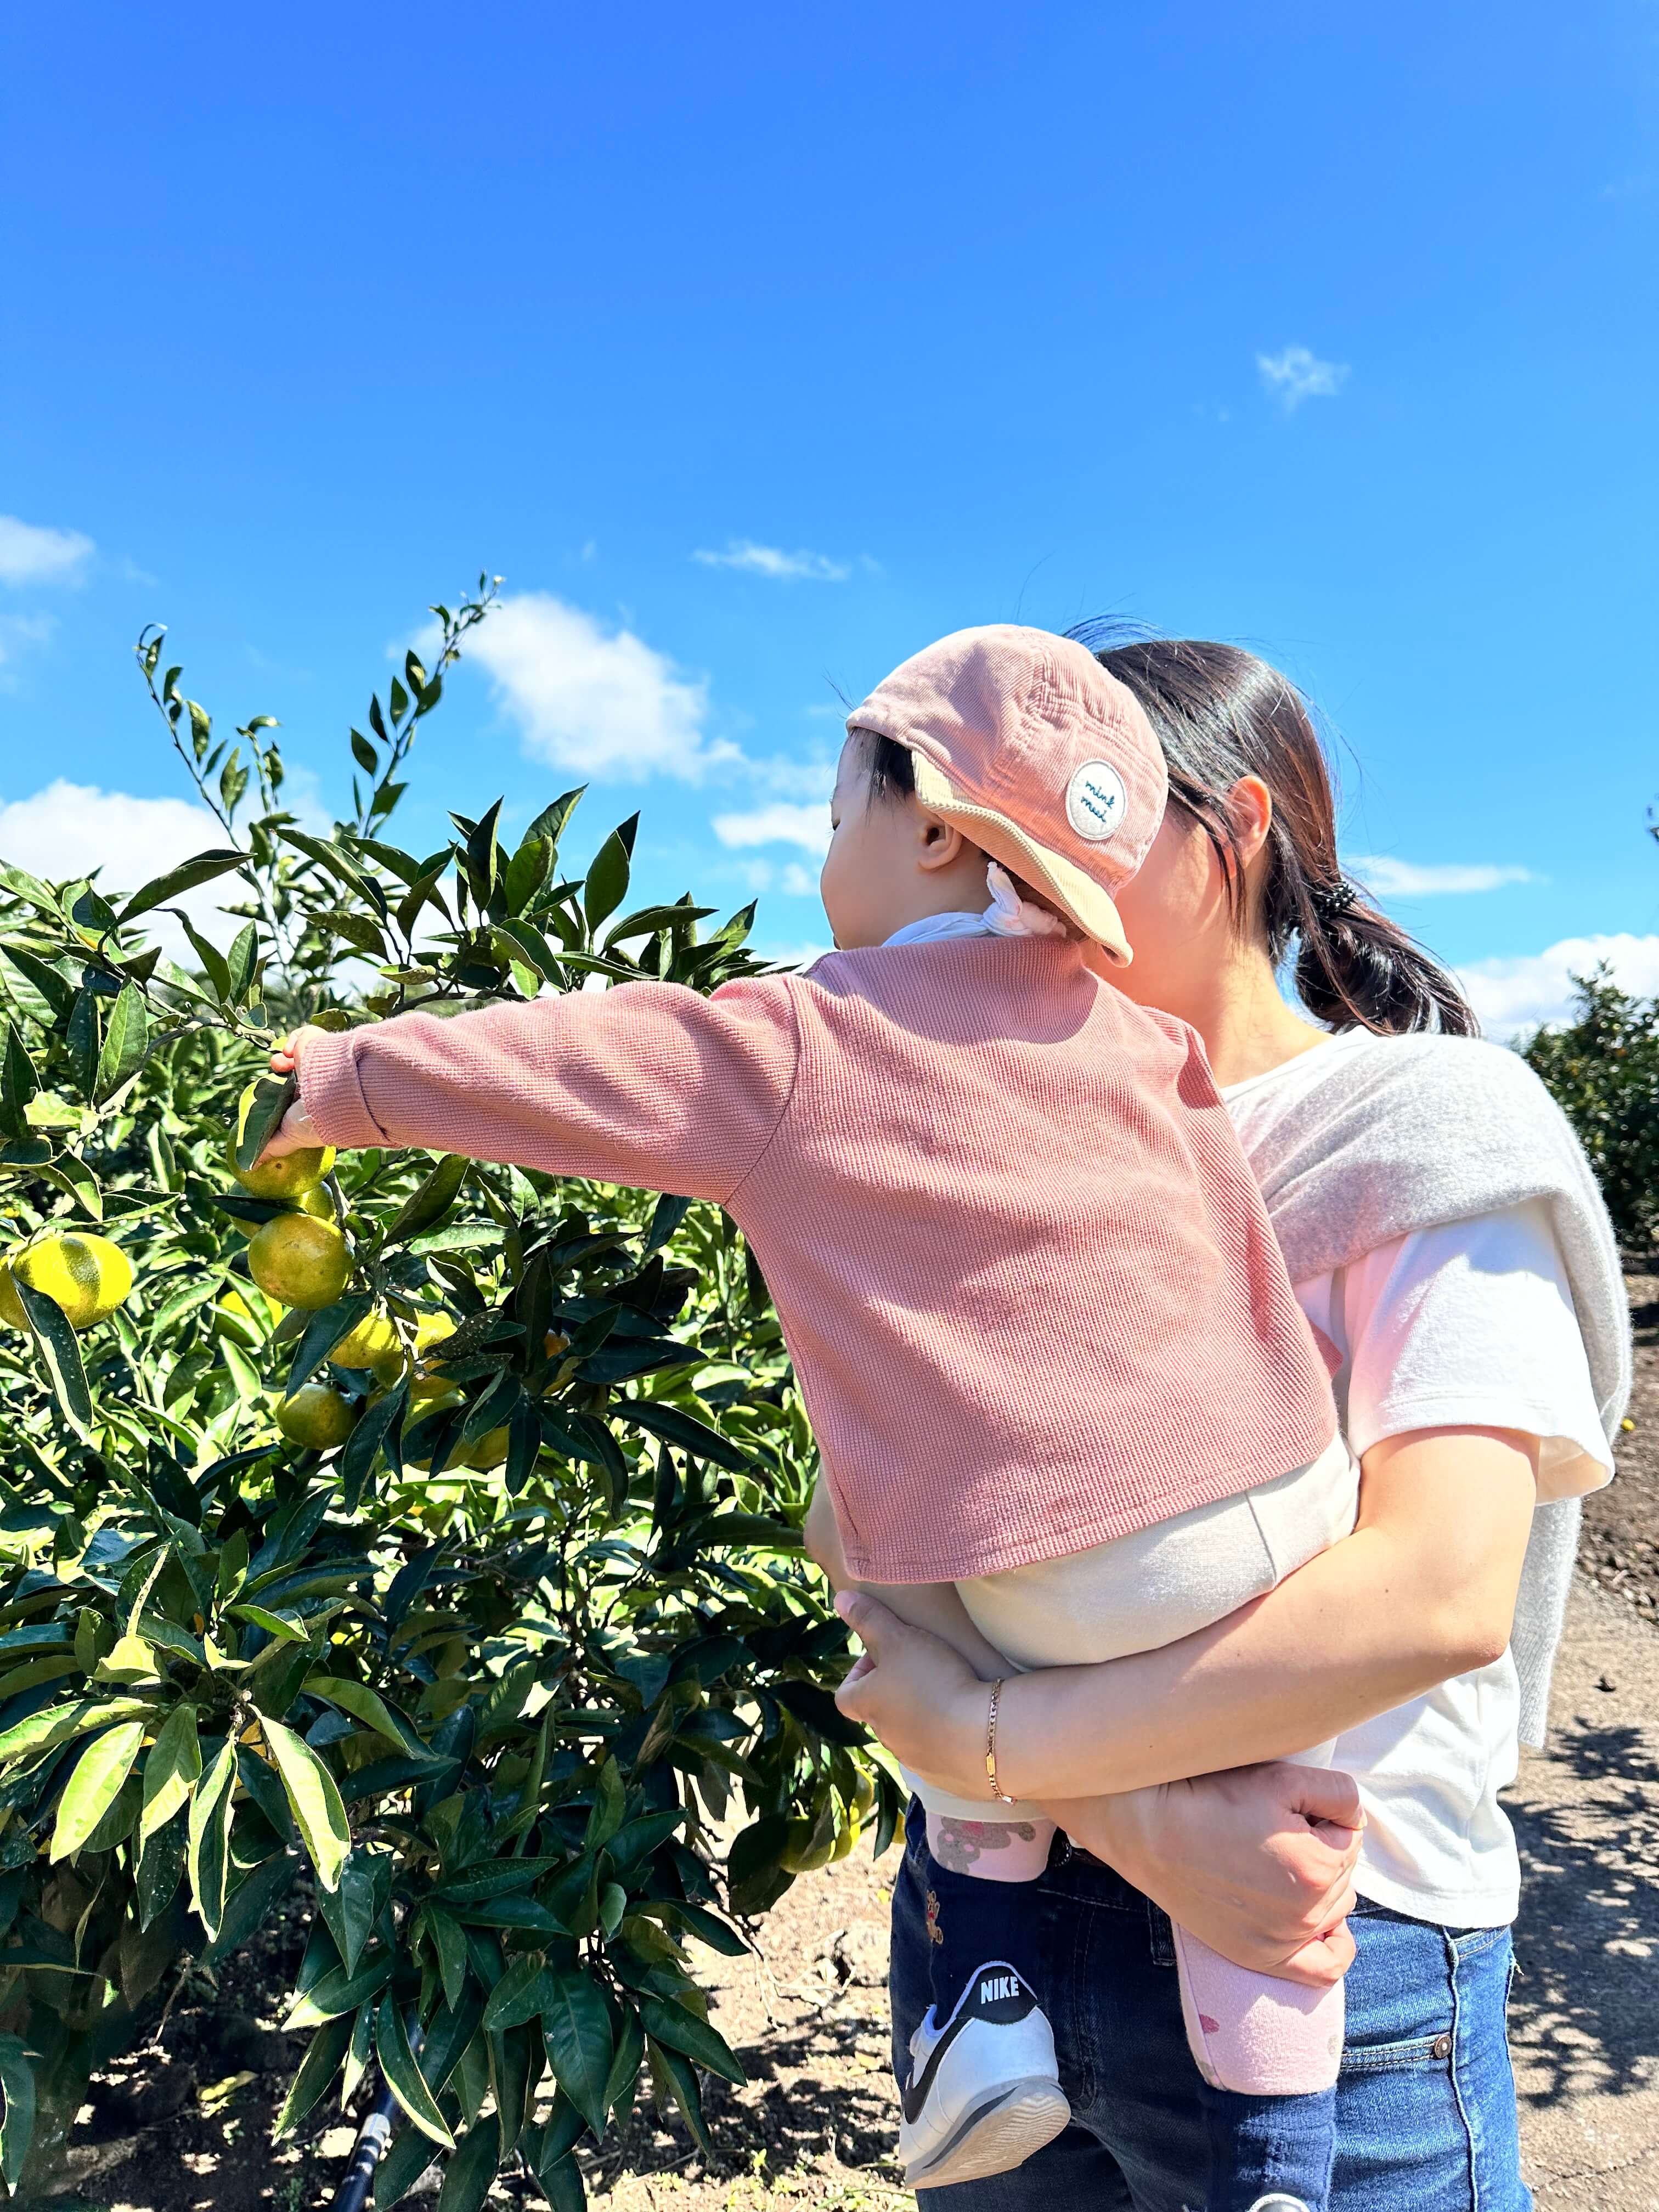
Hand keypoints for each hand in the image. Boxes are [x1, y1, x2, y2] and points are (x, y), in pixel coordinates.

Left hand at [256, 1029, 327, 1160]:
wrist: (336, 1095)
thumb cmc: (315, 1121)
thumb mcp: (288, 1138)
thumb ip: (271, 1146)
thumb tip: (252, 1164)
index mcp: (309, 1104)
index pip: (288, 1095)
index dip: (277, 1094)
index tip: (269, 1097)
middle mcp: (314, 1082)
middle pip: (289, 1073)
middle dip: (277, 1073)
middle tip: (275, 1073)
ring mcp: (318, 1062)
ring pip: (294, 1052)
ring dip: (282, 1058)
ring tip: (281, 1064)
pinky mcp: (320, 1043)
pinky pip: (304, 1034)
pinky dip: (295, 1039)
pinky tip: (291, 1052)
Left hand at [834, 1591, 989, 1797]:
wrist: (981, 1736)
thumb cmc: (932, 1680)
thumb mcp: (898, 1638)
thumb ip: (869, 1618)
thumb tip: (839, 1599)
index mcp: (868, 1705)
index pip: (845, 1695)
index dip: (858, 1674)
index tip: (882, 1656)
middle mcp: (885, 1736)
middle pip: (879, 1712)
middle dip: (894, 1690)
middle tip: (921, 1667)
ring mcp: (914, 1759)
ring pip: (908, 1732)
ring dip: (920, 1714)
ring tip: (947, 1690)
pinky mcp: (944, 1775)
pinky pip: (937, 1753)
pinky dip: (945, 1736)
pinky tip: (967, 1719)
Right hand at [1047, 1764, 1364, 1988]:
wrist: (1150, 1829)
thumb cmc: (1212, 1797)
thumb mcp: (1283, 1778)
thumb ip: (1340, 1794)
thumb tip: (1356, 1819)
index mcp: (1318, 1868)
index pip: (1350, 1834)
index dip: (1323, 1813)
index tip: (1288, 1804)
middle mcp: (1307, 1914)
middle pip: (1344, 1871)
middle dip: (1323, 1845)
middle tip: (1278, 1826)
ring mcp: (1283, 1941)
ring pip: (1335, 1907)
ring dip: (1322, 1882)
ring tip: (1279, 1858)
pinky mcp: (1260, 1956)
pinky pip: (1322, 1968)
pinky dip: (1334, 1946)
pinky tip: (1324, 1926)